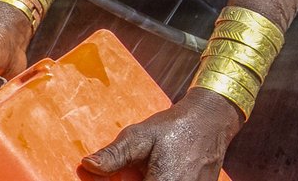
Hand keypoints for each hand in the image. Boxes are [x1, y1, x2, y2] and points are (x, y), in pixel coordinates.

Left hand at [81, 88, 243, 180]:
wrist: (210, 123)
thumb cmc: (173, 128)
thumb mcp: (140, 136)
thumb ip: (114, 155)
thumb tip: (87, 166)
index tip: (112, 176)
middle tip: (133, 169)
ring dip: (142, 180)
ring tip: (144, 168)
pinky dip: (158, 180)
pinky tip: (154, 171)